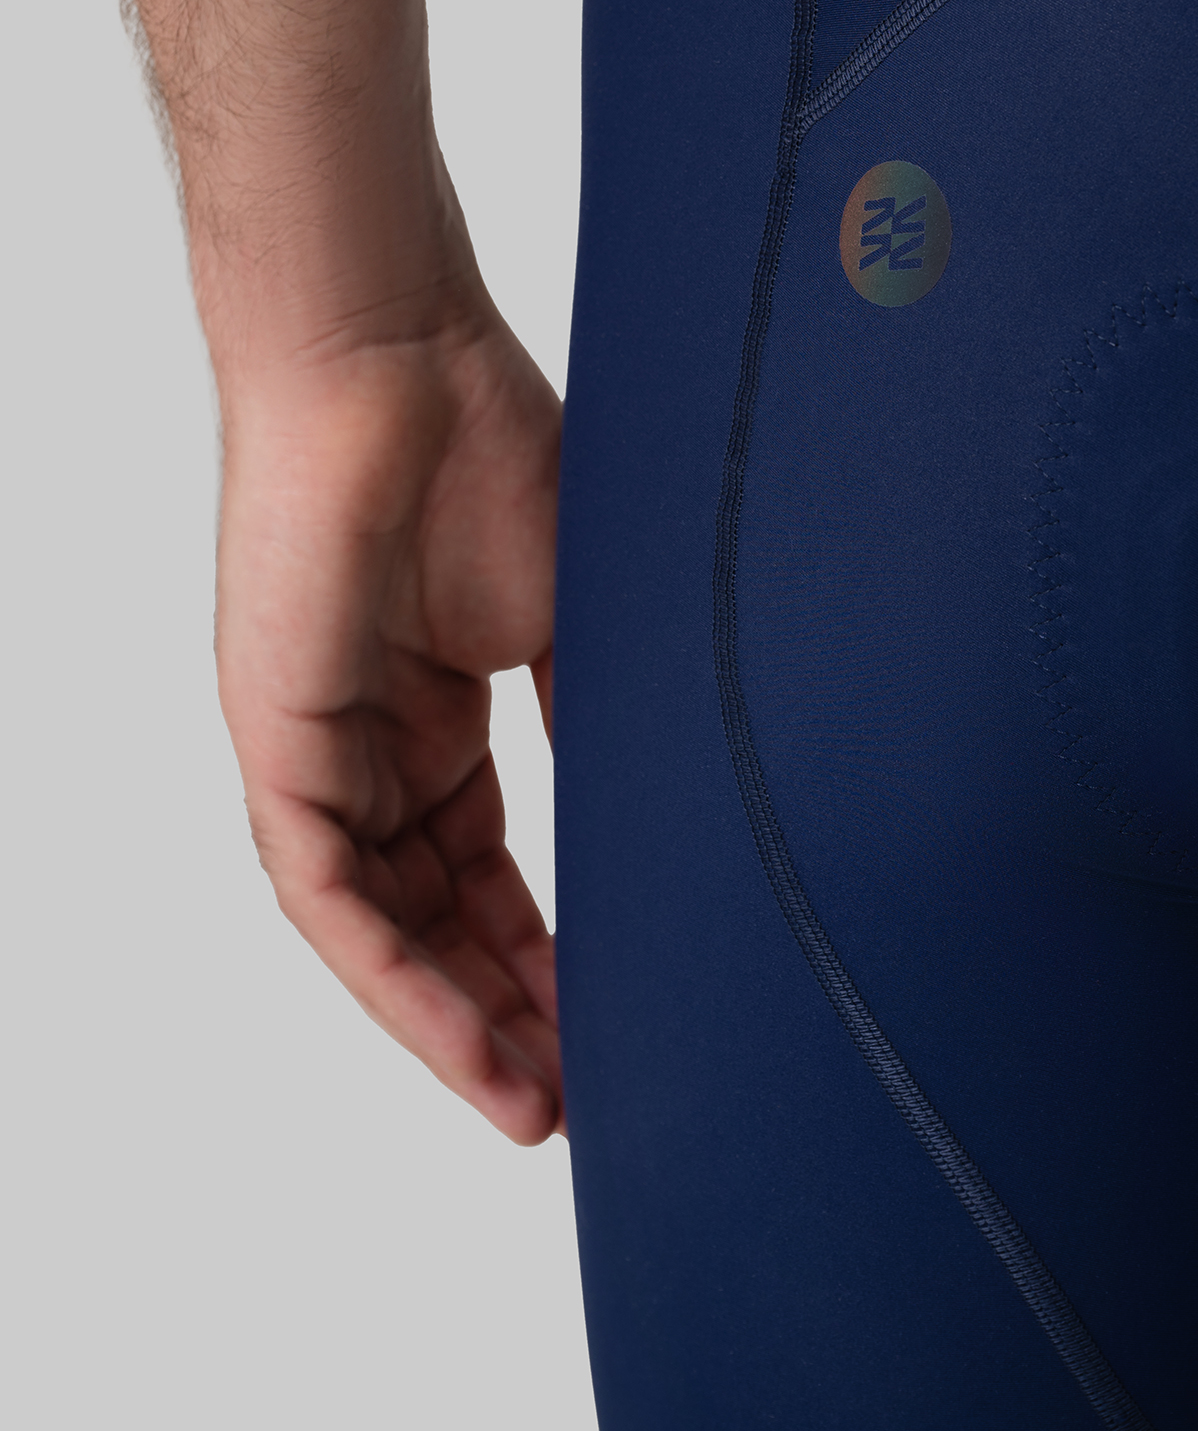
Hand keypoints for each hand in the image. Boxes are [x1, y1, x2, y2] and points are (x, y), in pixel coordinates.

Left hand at [214, 297, 564, 1144]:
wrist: (401, 354)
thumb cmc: (493, 444)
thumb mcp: (580, 614)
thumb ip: (597, 720)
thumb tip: (668, 820)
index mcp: (442, 706)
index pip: (489, 865)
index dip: (547, 954)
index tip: (616, 1023)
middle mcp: (372, 740)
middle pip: (435, 911)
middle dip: (505, 1011)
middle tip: (581, 1091)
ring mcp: (318, 743)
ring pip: (379, 923)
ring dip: (452, 1018)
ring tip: (532, 1097)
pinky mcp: (275, 737)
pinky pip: (326, 891)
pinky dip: (395, 974)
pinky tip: (463, 1036)